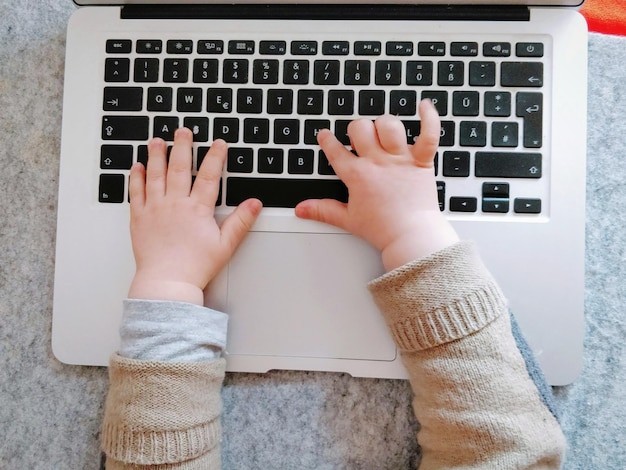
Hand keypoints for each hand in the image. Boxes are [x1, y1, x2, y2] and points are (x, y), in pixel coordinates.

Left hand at [128, 128, 261, 304]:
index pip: (208, 176)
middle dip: (182, 146)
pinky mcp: (139, 218)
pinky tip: (137, 166)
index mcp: (197, 209)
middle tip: (183, 131)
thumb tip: (254, 203)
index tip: (219, 144)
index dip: (215, 157)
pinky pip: (135, 192)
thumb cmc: (195, 267)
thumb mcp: (225, 245)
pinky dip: (136, 177)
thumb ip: (240, 221)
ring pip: (155, 174)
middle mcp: (175, 204)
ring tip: (157, 140)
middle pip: (178, 168)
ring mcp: (155, 209)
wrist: (167, 283)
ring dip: (156, 155)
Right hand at [295, 100, 458, 270]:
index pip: (336, 151)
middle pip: (360, 128)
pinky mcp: (422, 161)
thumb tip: (300, 209)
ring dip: (384, 124)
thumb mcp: (347, 220)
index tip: (325, 135)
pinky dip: (429, 118)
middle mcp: (377, 162)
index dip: (327, 140)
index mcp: (358, 176)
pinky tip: (423, 106)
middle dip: (356, 129)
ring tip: (384, 131)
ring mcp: (400, 159)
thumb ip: (322, 211)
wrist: (411, 236)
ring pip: (389, 125)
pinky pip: (428, 133)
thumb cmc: (382, 229)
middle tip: (359, 138)